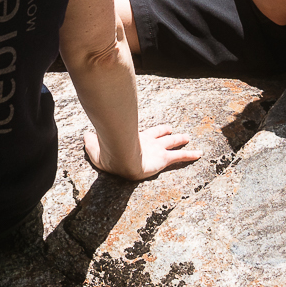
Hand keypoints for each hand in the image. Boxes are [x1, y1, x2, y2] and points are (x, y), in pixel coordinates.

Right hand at [82, 123, 202, 180]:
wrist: (118, 157)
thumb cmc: (107, 154)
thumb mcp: (94, 148)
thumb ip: (92, 142)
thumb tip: (85, 135)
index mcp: (134, 139)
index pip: (145, 132)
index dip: (152, 130)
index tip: (157, 128)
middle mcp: (148, 141)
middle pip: (160, 135)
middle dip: (166, 132)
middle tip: (172, 129)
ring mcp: (156, 149)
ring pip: (172, 143)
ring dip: (180, 140)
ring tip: (187, 137)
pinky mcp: (163, 159)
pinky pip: (180, 157)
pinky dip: (190, 155)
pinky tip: (200, 155)